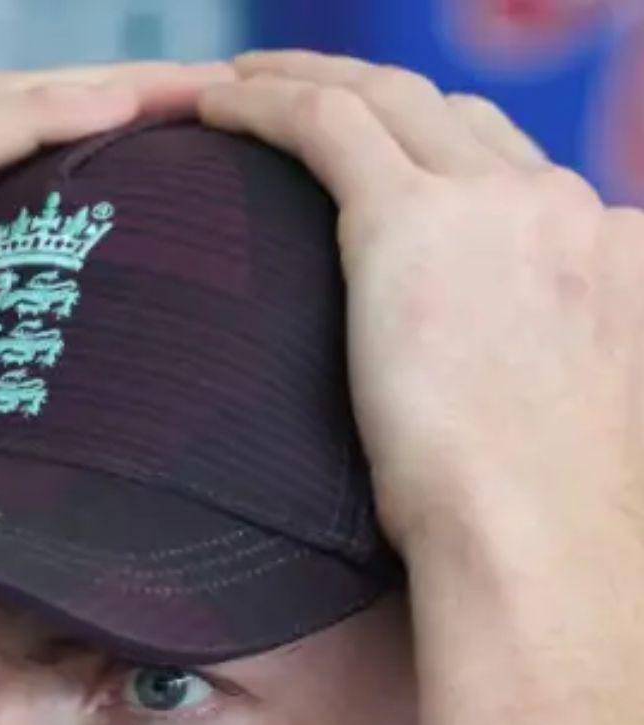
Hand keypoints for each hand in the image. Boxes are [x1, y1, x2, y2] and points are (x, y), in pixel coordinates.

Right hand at [0, 58, 230, 666]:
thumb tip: (99, 492)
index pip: (10, 173)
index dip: (106, 151)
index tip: (204, 166)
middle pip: (13, 126)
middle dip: (124, 104)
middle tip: (228, 104)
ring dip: (104, 94)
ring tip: (202, 93)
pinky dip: (44, 120)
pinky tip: (122, 112)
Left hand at [200, 51, 643, 560]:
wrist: (536, 547)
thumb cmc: (537, 538)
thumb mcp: (563, 433)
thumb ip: (535, 380)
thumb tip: (484, 416)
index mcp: (613, 257)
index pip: (525, 185)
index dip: (455, 174)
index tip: (399, 187)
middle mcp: (562, 209)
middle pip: (460, 124)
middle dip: (384, 105)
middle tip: (309, 104)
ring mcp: (491, 205)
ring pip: (389, 98)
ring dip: (314, 79)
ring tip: (246, 88)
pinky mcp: (408, 222)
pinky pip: (326, 122)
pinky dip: (269, 103)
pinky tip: (219, 110)